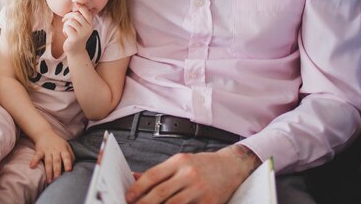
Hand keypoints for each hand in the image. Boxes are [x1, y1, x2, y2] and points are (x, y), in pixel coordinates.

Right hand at [30, 130, 74, 183]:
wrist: (45, 133)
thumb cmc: (58, 143)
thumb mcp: (66, 146)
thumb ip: (71, 156)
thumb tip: (73, 166)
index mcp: (63, 149)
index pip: (66, 156)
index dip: (68, 163)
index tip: (68, 170)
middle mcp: (56, 150)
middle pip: (56, 161)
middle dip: (57, 170)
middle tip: (57, 179)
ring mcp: (47, 150)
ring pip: (48, 161)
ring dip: (48, 171)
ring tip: (49, 181)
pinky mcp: (39, 150)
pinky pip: (37, 156)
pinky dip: (34, 161)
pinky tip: (32, 166)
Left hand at [62, 5, 93, 53]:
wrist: (75, 50)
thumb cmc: (76, 35)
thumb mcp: (81, 26)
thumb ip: (80, 17)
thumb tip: (78, 2)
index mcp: (90, 24)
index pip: (86, 12)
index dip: (81, 6)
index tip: (75, 2)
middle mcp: (88, 28)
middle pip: (76, 15)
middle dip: (68, 16)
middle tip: (64, 20)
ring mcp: (82, 33)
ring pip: (71, 21)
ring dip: (66, 24)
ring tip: (67, 29)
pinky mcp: (75, 38)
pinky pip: (67, 27)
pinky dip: (64, 30)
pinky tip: (66, 35)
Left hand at [125, 145, 259, 203]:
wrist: (232, 166)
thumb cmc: (204, 164)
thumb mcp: (181, 162)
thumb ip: (159, 172)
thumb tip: (135, 178)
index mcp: (179, 161)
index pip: (153, 175)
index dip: (138, 188)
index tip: (128, 197)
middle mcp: (189, 174)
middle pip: (161, 192)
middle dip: (144, 203)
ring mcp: (200, 189)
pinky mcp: (210, 202)